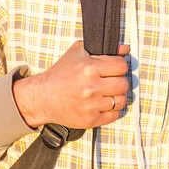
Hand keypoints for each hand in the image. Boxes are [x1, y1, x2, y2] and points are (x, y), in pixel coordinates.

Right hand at [13, 41, 129, 128]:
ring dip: (117, 96)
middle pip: (123, 84)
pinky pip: (114, 115)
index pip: (122, 66)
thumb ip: (103, 49)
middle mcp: (92, 87)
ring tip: (108, 93)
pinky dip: (112, 110)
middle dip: (119, 81)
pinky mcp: (90, 120)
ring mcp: (91, 105)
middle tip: (111, 81)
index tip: (114, 68)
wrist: (43, 97)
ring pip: (121, 100)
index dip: (119, 66)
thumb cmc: (61, 73)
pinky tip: (104, 103)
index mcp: (89, 68)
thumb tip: (125, 48)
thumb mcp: (78, 52)